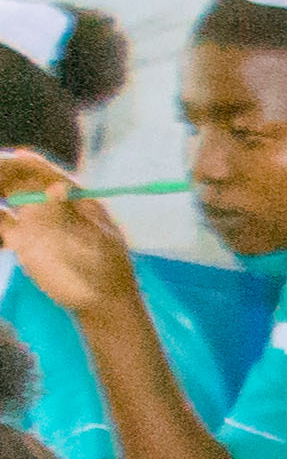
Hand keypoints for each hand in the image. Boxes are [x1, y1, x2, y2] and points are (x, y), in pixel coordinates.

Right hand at [0, 153, 146, 318]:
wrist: (100, 301)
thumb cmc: (104, 269)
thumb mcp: (92, 241)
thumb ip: (70, 215)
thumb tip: (57, 186)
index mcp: (74, 198)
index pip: (45, 173)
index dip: (25, 164)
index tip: (12, 157)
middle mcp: (52, 203)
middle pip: (20, 180)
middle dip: (3, 174)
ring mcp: (36, 220)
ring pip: (7, 196)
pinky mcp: (22, 240)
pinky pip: (0, 220)